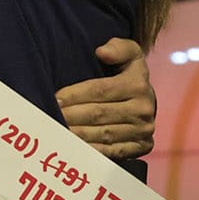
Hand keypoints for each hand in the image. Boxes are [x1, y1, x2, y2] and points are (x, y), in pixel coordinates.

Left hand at [57, 38, 155, 160]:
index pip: (99, 90)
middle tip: (50, 118)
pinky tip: (75, 149)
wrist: (148, 101)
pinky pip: (113, 152)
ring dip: (78, 135)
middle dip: (71, 116)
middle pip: (99, 114)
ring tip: (57, 134)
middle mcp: (143, 109)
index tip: (55, 99)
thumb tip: (102, 52)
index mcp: (138, 84)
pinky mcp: (143, 147)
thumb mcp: (130, 54)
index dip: (75, 95)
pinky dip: (93, 152)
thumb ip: (118, 47)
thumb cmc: (129, 74)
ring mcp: (144, 130)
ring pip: (104, 135)